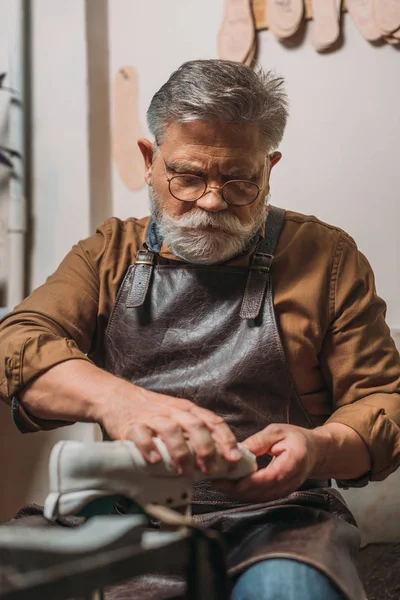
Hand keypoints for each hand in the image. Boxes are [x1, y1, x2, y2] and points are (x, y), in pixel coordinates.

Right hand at [96, 382, 241, 477]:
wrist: (118, 397)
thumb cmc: (152, 411)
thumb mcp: (177, 415)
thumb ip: (194, 433)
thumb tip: (218, 458)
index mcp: (187, 410)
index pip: (213, 421)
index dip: (226, 440)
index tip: (234, 458)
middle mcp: (173, 412)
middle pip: (195, 426)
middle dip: (206, 449)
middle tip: (209, 469)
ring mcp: (152, 418)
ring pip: (171, 431)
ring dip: (180, 452)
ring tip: (183, 471)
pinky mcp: (131, 425)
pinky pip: (141, 435)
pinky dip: (149, 447)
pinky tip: (154, 460)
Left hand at [212, 423, 319, 502]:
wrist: (314, 452)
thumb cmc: (296, 439)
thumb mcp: (277, 432)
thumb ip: (258, 442)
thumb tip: (238, 450)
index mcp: (293, 462)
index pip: (269, 477)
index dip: (249, 481)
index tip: (230, 480)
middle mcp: (290, 480)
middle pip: (262, 492)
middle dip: (237, 489)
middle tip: (216, 481)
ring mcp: (285, 490)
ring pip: (259, 498)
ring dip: (238, 493)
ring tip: (219, 483)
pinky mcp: (279, 494)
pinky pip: (260, 497)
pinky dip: (244, 494)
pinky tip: (231, 487)